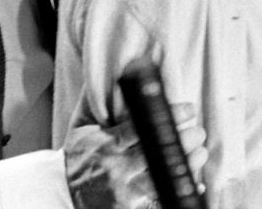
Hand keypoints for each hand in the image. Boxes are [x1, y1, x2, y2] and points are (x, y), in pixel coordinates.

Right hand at [65, 103, 208, 207]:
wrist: (60, 191)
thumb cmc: (78, 155)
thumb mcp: (81, 127)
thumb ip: (97, 100)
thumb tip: (122, 66)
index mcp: (105, 144)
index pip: (142, 127)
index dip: (170, 116)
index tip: (189, 108)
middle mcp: (115, 168)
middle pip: (157, 153)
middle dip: (184, 140)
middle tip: (198, 131)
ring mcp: (123, 192)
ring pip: (163, 178)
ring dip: (187, 164)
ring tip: (200, 152)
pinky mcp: (129, 208)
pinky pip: (159, 201)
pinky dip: (178, 192)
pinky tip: (195, 184)